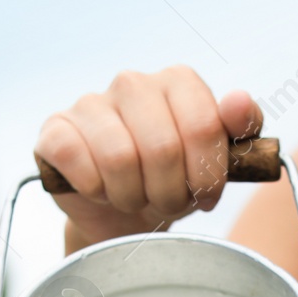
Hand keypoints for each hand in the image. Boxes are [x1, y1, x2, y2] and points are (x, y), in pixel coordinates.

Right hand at [34, 65, 262, 250]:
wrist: (125, 215)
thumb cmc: (176, 182)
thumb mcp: (219, 163)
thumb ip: (241, 130)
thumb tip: (239, 101)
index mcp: (178, 81)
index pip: (203, 126)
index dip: (207, 176)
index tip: (205, 195)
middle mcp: (132, 83)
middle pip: (162, 148)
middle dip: (170, 193)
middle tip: (167, 203)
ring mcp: (90, 103)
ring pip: (120, 160)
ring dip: (133, 197)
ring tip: (135, 198)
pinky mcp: (55, 131)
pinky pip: (79, 163)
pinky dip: (96, 191)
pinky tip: (101, 191)